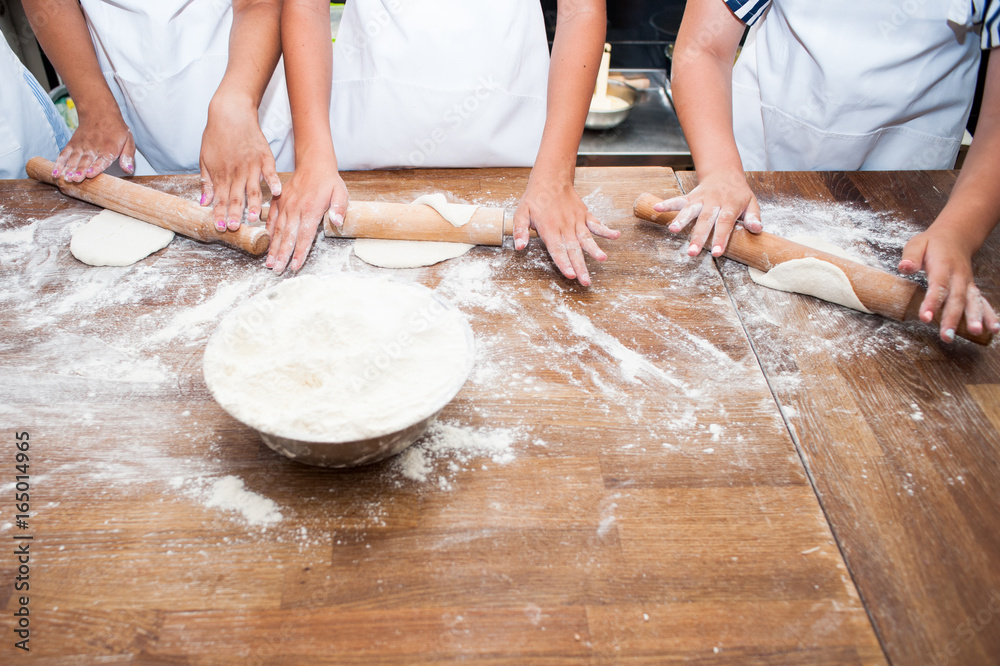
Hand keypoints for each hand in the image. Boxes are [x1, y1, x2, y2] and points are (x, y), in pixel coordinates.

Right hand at [52, 106, 134, 181]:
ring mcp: (81, 146)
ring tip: (66, 178)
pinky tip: (56, 172)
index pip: (102, 160)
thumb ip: (128, 156)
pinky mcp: (72, 144)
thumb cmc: (115, 129)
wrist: (99, 112)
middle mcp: (94, 147)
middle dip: (79, 170)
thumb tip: (128, 170)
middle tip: (75, 179)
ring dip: (69, 168)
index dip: (95, 167)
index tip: (89, 174)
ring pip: (74, 158)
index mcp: (109, 148)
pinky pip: (64, 154)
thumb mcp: (128, 140)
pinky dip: (59, 163)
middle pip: (85, 160)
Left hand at [200, 93, 282, 231]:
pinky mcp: (265, 157)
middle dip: (234, 213)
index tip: (220, 227)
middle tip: (234, 227)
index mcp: (221, 174)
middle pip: (235, 197)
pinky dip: (273, 182)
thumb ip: (207, 183)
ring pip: (253, 188)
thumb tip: (204, 202)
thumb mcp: (205, 159)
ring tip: (254, 218)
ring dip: (254, 204)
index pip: (220, 198)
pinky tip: (276, 193)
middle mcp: (236, 172)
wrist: (230, 113)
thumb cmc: (216, 135)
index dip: (219, 213)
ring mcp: (252, 165)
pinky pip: (270, 172)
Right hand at [266, 160, 347, 273]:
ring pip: (277, 230)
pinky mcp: (278, 201)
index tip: (294, 266)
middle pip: (288, 236)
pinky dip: (268, 232)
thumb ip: (340, 208)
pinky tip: (266, 244)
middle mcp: (295, 208)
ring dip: (273, 247)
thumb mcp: (341, 192)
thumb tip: (338, 222)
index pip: (304, 236)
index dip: (299, 252)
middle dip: (282, 255)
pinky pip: (271, 218)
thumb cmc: (329, 181)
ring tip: (269, 263)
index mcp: (311, 209)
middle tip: (277, 270)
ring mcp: (285, 205)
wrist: (313, 163)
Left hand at [512, 175, 619, 286]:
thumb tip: (519, 247)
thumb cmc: (535, 198)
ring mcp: (576, 220)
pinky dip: (606, 230)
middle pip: (573, 249)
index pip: (557, 249)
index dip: (564, 263)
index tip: (570, 275)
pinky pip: (596, 223)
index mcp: (549, 228)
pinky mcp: (584, 215)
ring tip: (603, 259)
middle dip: (580, 266)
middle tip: (586, 281)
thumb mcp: (521, 213)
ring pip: (586, 238)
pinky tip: (616, 236)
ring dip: (595, 250)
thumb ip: (520, 230)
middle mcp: (565, 226)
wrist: (551, 178)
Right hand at [652, 169, 761, 256]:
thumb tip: (757, 229)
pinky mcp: (691, 196)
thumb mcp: (751, 203)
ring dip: (680, 220)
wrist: (725, 173)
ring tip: (673, 230)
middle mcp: (714, 201)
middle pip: (705, 220)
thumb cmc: (738, 193)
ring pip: (690, 210)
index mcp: (730, 205)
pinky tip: (657, 208)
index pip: (725, 223)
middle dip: (698, 237)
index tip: (716, 253)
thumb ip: (753, 217)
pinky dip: (667, 204)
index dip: (721, 238)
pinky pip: (678, 200)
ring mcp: (701, 198)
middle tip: (691, 252)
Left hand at [899, 228, 999, 341]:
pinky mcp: (972, 289)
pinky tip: (993, 329)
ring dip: (975, 318)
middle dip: (952, 318)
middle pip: (956, 299)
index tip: (926, 318)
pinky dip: (989, 315)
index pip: (938, 286)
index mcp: (943, 266)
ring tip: (975, 333)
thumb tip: (905, 267)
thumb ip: (911, 256)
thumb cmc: (932, 243)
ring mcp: (967, 283)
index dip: (932, 302)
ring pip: (972, 301)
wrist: (955, 236)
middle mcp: (958, 276)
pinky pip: (983, 302)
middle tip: (947, 336)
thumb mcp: (917, 244)